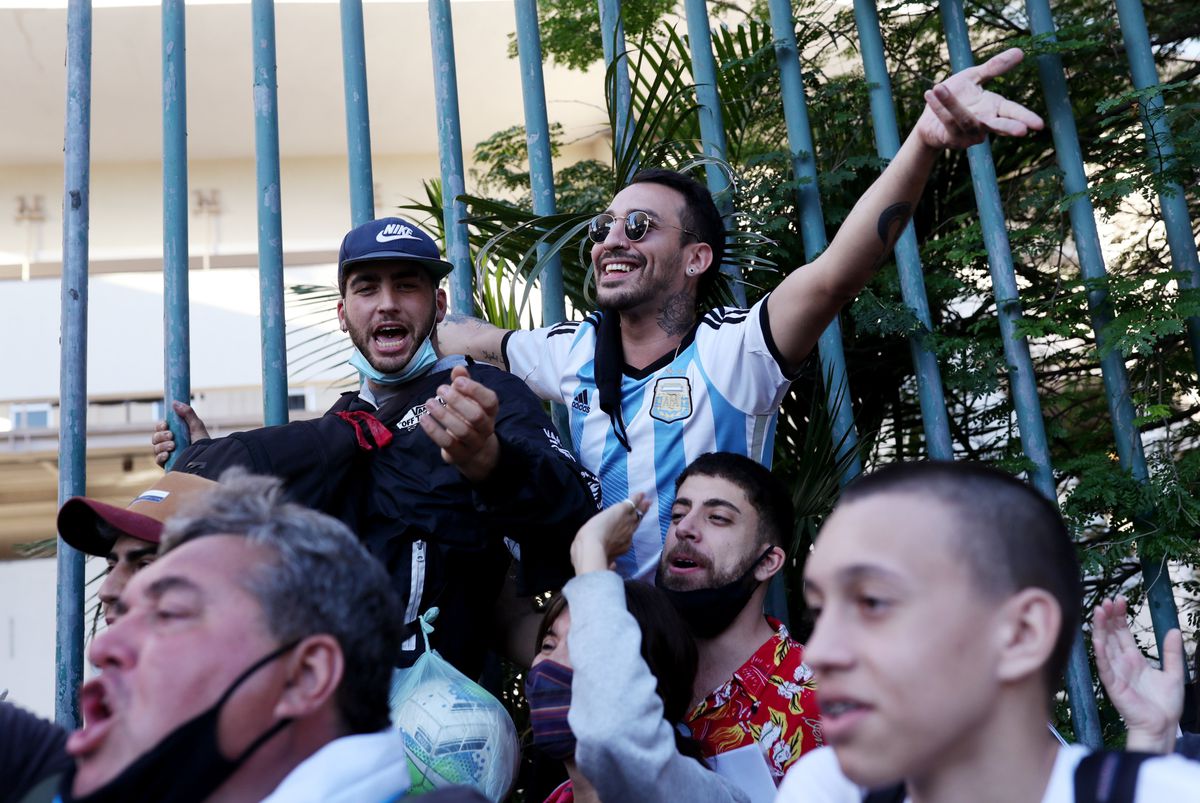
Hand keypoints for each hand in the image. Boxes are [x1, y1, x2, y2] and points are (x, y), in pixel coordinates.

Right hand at [151, 401, 209, 466]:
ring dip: (162, 445)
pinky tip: (167, 455)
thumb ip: (187, 413)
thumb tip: (174, 403)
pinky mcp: (168, 464)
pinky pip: (157, 460)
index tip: (166, 425)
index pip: (160, 428)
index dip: (160, 426)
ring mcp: (168, 454)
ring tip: (173, 446)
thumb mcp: (197, 425)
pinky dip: (161, 456)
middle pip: (155, 438)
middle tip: (171, 436)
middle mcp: (169, 443)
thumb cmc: (203, 442)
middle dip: (161, 436)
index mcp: (174, 433)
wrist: (208, 458)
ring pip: (155, 448)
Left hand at [419, 364, 500, 482]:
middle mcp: (486, 428)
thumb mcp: (468, 399)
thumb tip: (458, 368)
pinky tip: (423, 418)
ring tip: (429, 402)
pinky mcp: (459, 454)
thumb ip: (463, 382)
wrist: (473, 451)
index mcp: (490, 412)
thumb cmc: (467, 417)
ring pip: (462, 431)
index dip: (475, 390)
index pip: (490, 401)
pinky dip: (434, 430)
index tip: (456, 381)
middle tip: (440, 389)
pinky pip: (447, 443)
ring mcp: (474, 443)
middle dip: (457, 401)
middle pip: (476, 416)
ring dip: (443, 415)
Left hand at [570, 493, 649, 574]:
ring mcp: (626, 522)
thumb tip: (614, 566)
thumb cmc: (591, 555)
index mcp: (622, 546)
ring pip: (636, 513)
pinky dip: (637, 498)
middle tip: (647, 508)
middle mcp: (627, 534)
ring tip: (648, 501)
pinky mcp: (621, 510)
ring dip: (642, 507)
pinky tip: (642, 493)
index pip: (628, 536)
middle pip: (636, 523)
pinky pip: (632, 503)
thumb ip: (608, 563)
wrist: (591, 546)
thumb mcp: (601, 560)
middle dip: (641, 515)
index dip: (629, 532)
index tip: (630, 530)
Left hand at [915, 48, 1043, 150]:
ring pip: (965, 120)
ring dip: (951, 104)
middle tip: (1022, 131)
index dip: (1025, 117)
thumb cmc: (956, 96)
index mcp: (994, 108)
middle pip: (999, 126)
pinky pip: (947, 122)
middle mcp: (985, 123)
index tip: (1039, 125)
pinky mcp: (952, 139)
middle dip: (1009, 128)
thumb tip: (1020, 51)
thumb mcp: (974, 77)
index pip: (1013, 112)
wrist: (929, 117)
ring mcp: (969, 134)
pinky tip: (930, 93)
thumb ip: (994, 67)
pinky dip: (939, 107)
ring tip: (938, 86)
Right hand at [1093, 596, 1184, 753]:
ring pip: (1105, 646)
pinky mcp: (1113, 685)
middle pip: (1111, 635)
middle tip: (1108, 600)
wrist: (1163, 726)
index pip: (1123, 633)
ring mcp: (1116, 672)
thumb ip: (1172, 652)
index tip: (1119, 600)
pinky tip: (1098, 639)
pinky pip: (1104, 667)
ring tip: (1100, 611)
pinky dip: (1100, 653)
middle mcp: (1122, 663)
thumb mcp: (1174, 673)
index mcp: (1134, 660)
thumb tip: (1174, 630)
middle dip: (1109, 617)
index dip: (1120, 617)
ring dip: (1101, 628)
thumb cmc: (1165, 705)